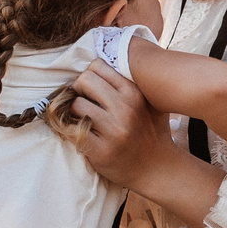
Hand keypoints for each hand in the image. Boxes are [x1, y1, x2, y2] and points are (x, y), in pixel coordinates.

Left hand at [67, 64, 217, 217]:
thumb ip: (133, 83)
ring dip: (73, 112)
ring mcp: (113, 130)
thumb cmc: (151, 132)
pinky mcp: (101, 150)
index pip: (98, 66)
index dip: (90, 76)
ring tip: (81, 119)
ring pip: (76, 104)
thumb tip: (108, 60)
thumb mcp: (150, 103)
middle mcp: (125, 109)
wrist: (157, 168)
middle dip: (79, 90)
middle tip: (83, 102)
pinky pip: (72, 131)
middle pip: (84, 80)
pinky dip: (69, 129)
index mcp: (134, 93)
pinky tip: (76, 132)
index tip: (91, 89)